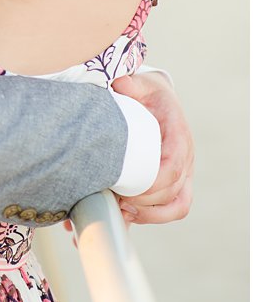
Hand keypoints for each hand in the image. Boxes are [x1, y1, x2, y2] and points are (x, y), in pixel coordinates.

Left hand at [111, 71, 192, 224]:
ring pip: (177, 207)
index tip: (127, 191)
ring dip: (150, 216)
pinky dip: (147, 217)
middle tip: (117, 202)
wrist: (153, 99)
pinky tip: (123, 218)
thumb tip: (119, 83)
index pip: (173, 168)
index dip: (153, 184)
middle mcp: (184, 159)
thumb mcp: (139, 84)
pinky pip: (167, 209)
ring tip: (121, 212)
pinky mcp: (170, 183)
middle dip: (147, 204)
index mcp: (178, 137)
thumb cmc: (146, 94)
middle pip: (175, 193)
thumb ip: (130, 84)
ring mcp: (180, 174)